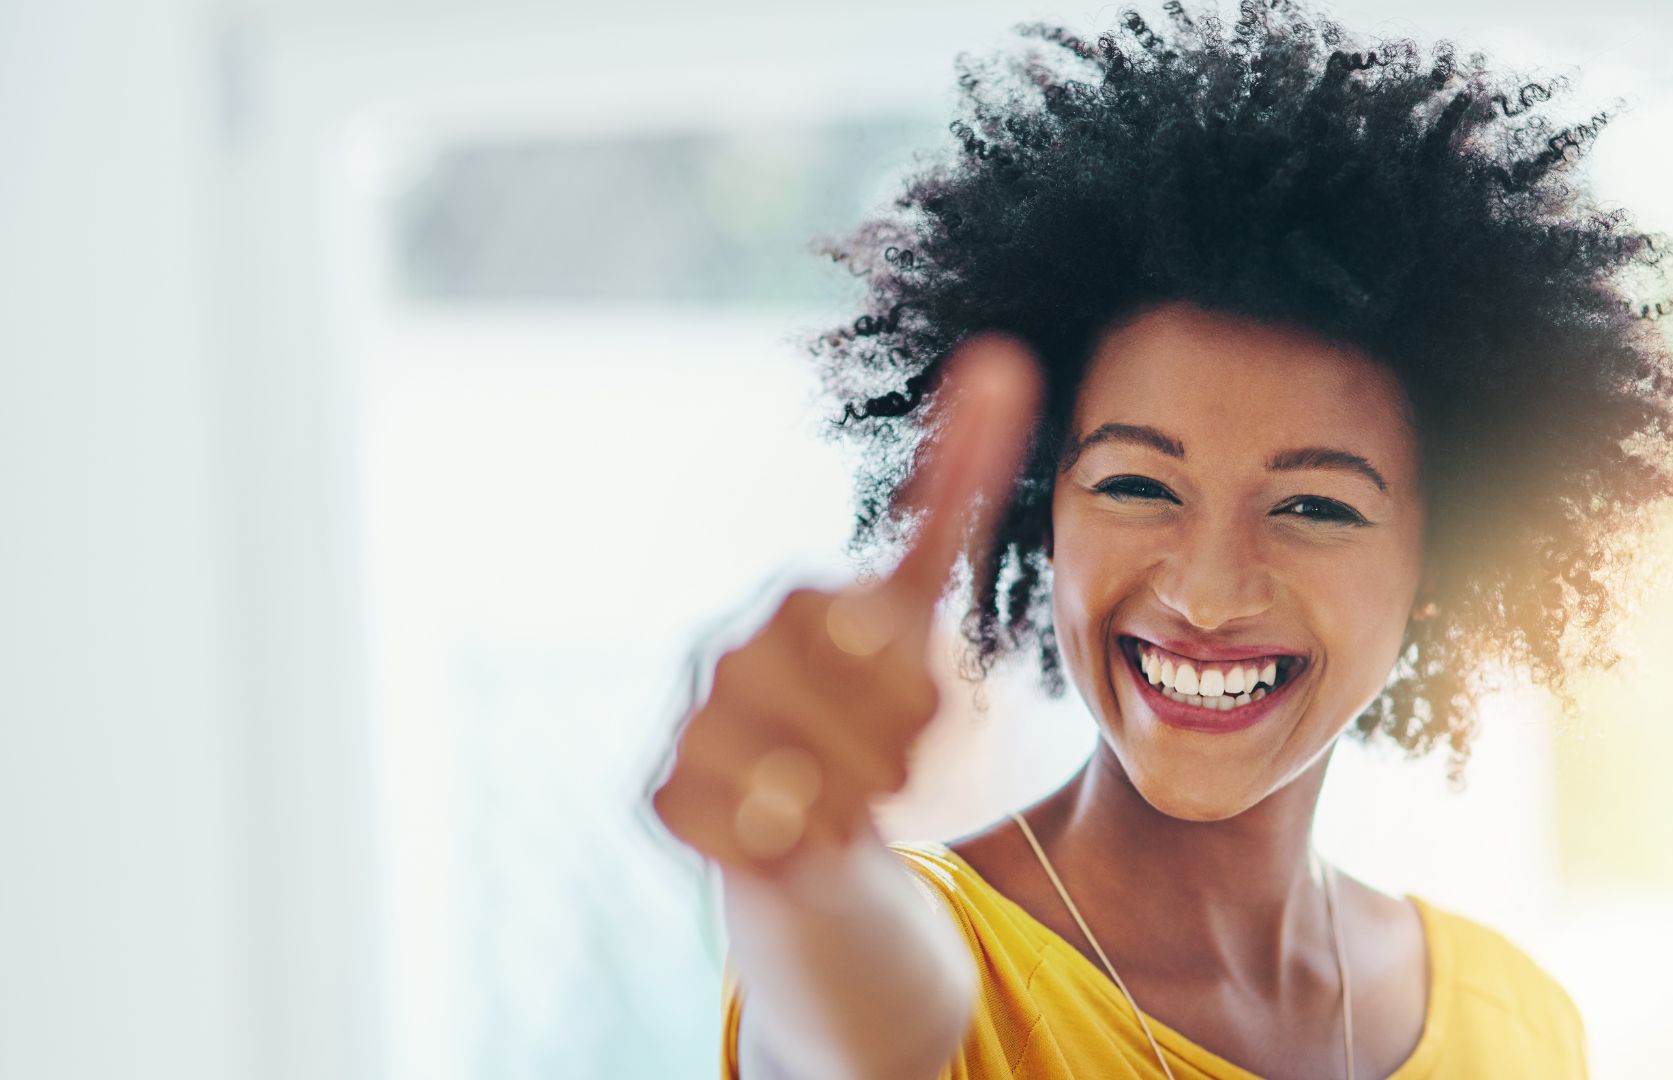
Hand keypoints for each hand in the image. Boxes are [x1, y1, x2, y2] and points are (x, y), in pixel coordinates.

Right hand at [648, 334, 1041, 883]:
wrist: (817, 818)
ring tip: (838, 797)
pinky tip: (787, 828)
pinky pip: (749, 831)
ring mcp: (688, 720)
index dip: (920, 700)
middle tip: (882, 762)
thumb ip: (961, 490)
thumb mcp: (928, 611)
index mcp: (795, 600)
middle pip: (855, 728)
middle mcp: (726, 650)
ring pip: (804, 786)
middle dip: (891, 759)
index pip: (892, 658)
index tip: (913, 708)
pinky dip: (789, 844)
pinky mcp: (663, 793)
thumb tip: (1003, 350)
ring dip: (846, 807)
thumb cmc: (876, 713)